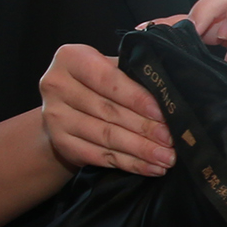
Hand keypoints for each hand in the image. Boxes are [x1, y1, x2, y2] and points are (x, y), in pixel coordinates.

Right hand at [40, 44, 171, 174]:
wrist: (67, 106)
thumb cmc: (98, 82)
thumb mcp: (110, 67)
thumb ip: (133, 76)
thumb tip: (170, 98)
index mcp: (71, 59)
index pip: (108, 80)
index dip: (137, 98)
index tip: (162, 114)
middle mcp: (56, 86)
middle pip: (108, 111)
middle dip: (145, 128)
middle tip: (171, 140)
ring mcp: (55, 117)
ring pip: (105, 136)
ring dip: (140, 150)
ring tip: (166, 157)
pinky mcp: (60, 143)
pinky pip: (99, 156)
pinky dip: (129, 163)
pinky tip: (150, 167)